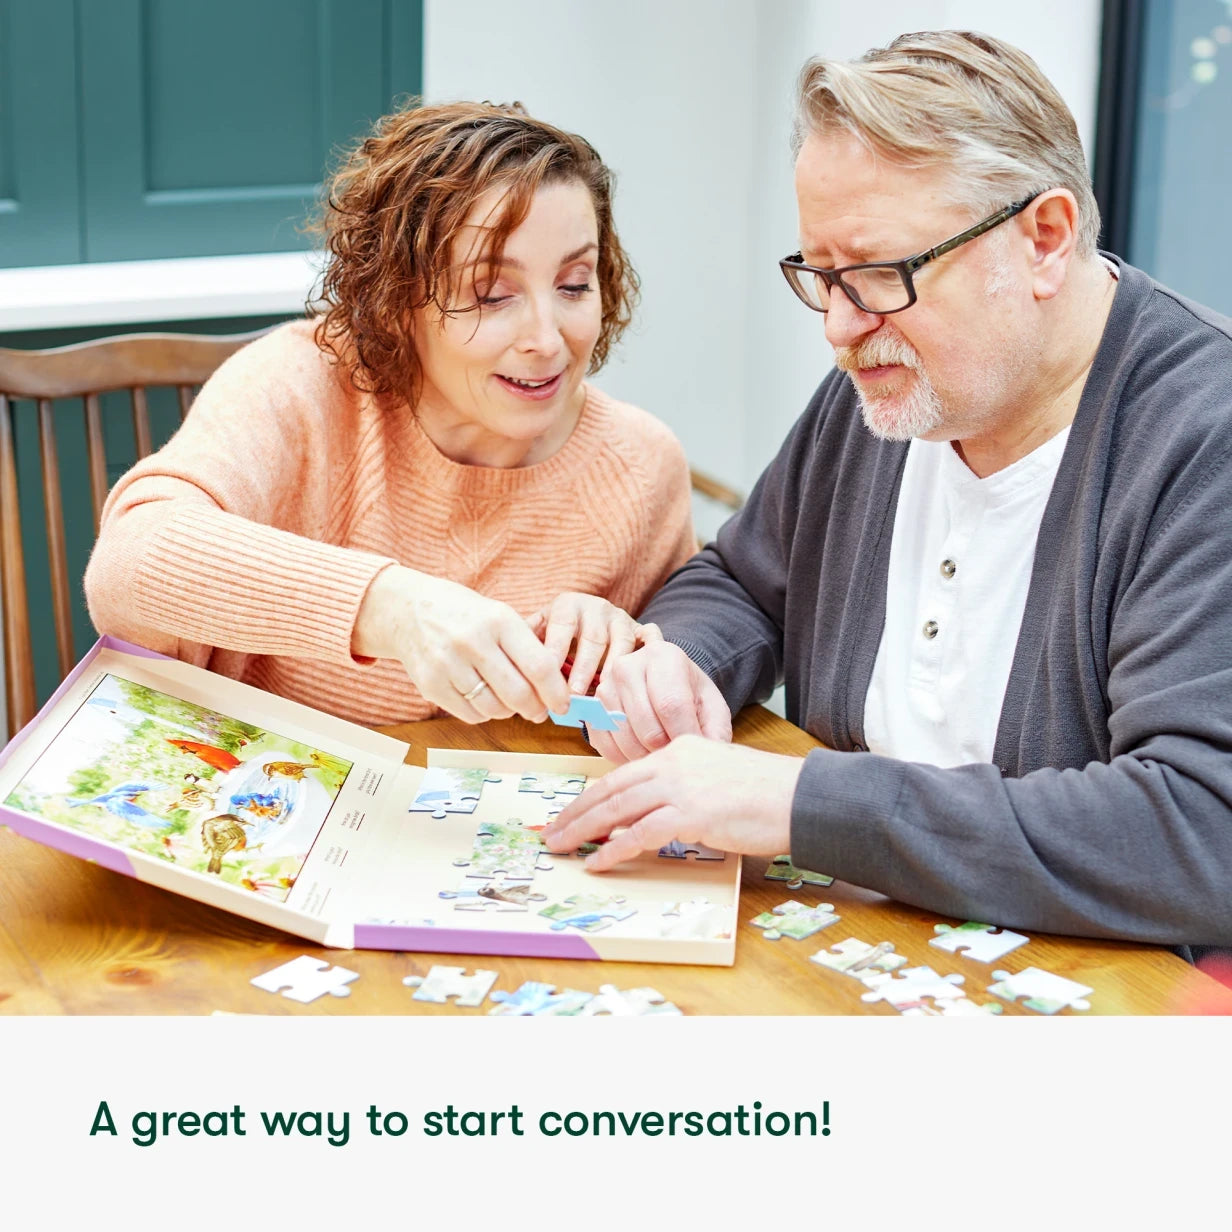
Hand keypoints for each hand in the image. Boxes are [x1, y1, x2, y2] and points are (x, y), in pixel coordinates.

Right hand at [352, 566, 569, 722]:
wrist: (407, 609)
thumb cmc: (464, 614)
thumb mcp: (499, 614)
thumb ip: (527, 647)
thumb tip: (555, 688)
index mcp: (498, 619)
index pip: (539, 666)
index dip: (556, 691)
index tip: (563, 703)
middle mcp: (473, 641)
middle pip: (518, 693)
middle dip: (536, 709)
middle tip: (540, 711)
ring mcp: (448, 664)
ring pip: (494, 708)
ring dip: (509, 712)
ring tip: (509, 702)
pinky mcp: (430, 684)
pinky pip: (470, 714)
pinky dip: (484, 713)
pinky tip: (484, 699)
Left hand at [526, 592, 659, 695]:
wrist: (592, 617)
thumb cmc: (560, 632)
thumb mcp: (540, 629)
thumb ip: (528, 641)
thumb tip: (508, 662)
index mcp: (568, 604)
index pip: (562, 626)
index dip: (556, 652)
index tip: (547, 679)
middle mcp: (598, 608)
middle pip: (594, 638)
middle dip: (584, 668)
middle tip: (574, 694)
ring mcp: (622, 618)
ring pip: (623, 642)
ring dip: (613, 670)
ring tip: (603, 693)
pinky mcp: (642, 630)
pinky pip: (650, 639)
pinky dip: (646, 655)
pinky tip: (637, 678)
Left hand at [541, 735, 802, 870]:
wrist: (798, 797)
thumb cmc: (764, 795)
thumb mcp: (714, 780)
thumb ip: (681, 790)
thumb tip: (650, 819)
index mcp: (677, 750)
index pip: (622, 775)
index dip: (590, 797)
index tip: (568, 815)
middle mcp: (673, 761)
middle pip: (610, 789)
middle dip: (575, 813)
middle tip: (550, 833)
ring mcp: (681, 785)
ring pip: (617, 807)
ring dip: (583, 831)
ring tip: (561, 848)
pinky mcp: (692, 812)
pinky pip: (641, 832)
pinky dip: (615, 849)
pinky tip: (598, 862)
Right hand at [586, 640, 731, 763]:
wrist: (662, 682)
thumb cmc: (688, 694)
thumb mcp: (711, 706)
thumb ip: (715, 731)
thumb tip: (708, 755)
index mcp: (663, 656)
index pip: (671, 706)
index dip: (684, 737)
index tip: (694, 753)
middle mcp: (627, 666)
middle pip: (648, 728)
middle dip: (667, 751)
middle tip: (678, 754)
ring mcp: (605, 687)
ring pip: (626, 741)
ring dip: (646, 757)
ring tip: (661, 751)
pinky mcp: (591, 709)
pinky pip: (606, 746)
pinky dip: (625, 758)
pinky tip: (641, 751)